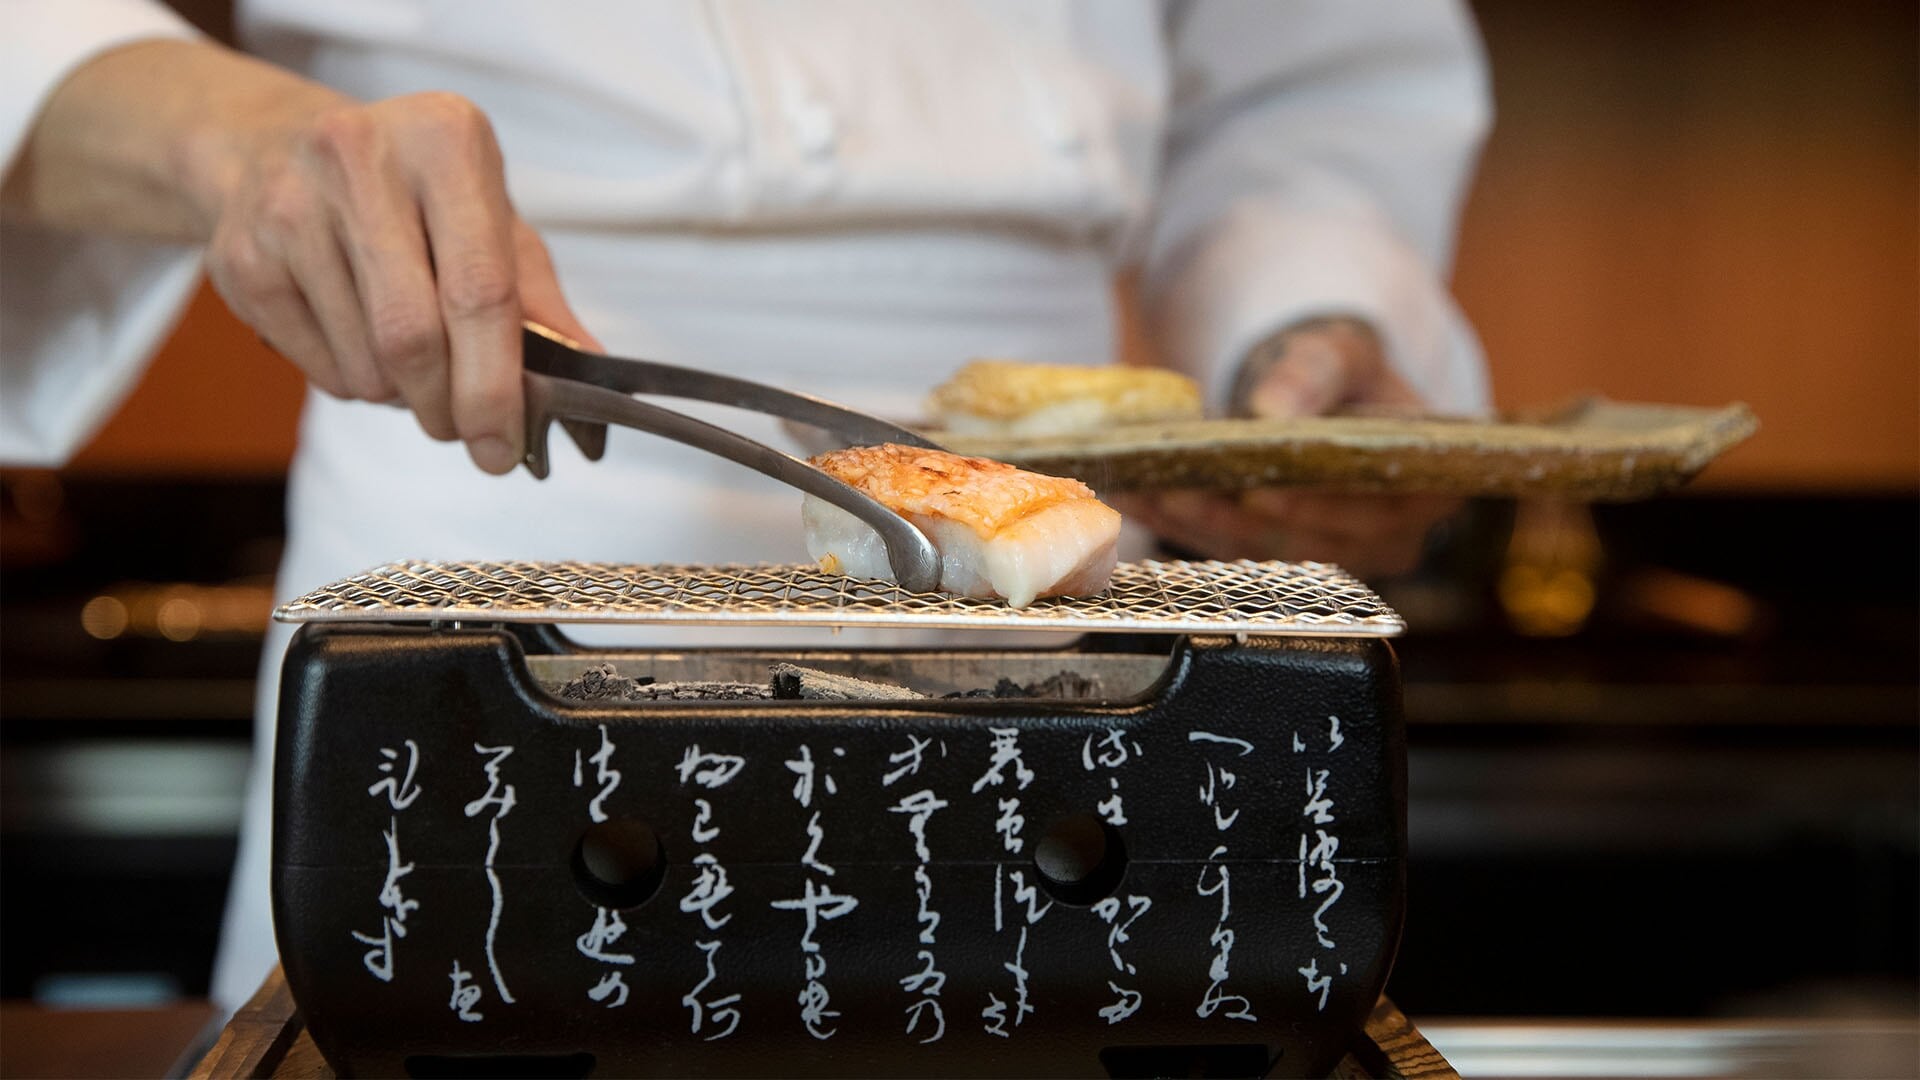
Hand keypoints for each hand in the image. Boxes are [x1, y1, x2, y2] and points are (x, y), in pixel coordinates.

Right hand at [194, 90, 597, 472]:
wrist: (273, 146)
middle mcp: (360, 159)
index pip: (480, 290)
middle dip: (448, 407)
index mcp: (445, 140)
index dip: (496, 386)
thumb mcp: (490, 219)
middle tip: (462, 430)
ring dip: (402, 397)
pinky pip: (318, 368)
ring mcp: (288, 206)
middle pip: (412, 337)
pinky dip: (354, 384)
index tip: (505, 445)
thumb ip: (537, 296)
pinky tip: (359, 344)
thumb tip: (587, 368)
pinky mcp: (240, 255)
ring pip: (365, 364)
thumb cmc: (411, 193)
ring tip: (412, 368)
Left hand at [1118, 317, 1457, 576]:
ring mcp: (1334, 555)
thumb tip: (1272, 406)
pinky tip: (1140, 499)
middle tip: (1176, 489)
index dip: (1309, 504)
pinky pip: (1229, 549)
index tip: (1256, 490)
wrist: (1325, 394)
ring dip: (1194, 524)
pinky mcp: (1284, 558)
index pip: (1367, 508)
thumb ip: (1317, 370)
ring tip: (1143, 491)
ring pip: (1258, 551)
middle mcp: (1388, 537)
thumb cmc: (1347, 375)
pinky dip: (1180, 525)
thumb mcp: (1345, 353)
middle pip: (1305, 538)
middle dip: (1233, 516)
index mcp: (1426, 489)